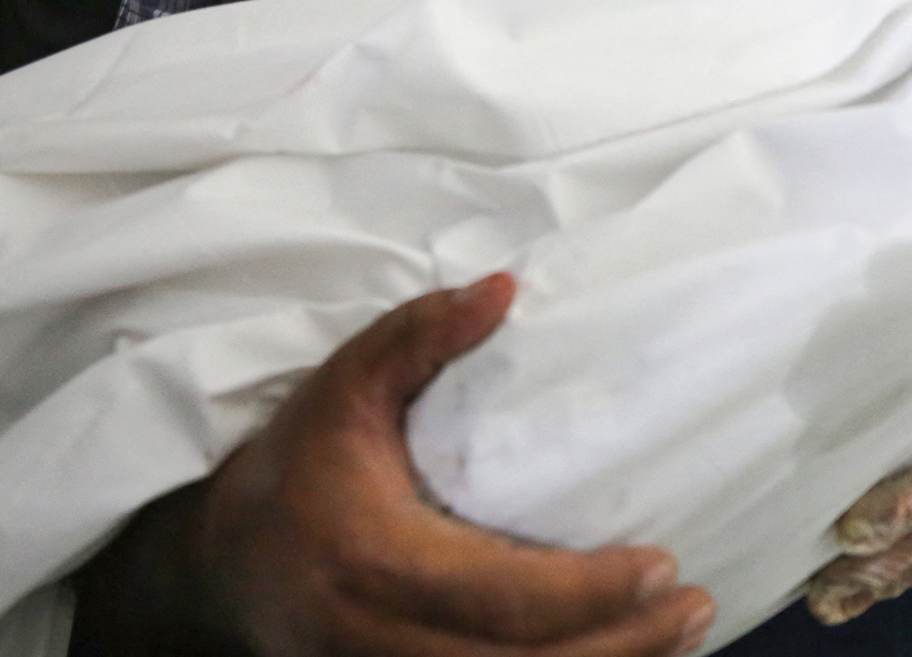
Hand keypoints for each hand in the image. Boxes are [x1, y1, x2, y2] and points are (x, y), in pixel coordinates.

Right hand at [83, 275, 716, 656]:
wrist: (219, 563)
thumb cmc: (298, 464)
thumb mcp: (347, 382)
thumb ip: (419, 334)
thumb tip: (504, 290)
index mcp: (373, 555)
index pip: (493, 594)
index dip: (583, 592)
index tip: (660, 563)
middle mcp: (378, 634)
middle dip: (619, 646)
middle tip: (692, 603)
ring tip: (681, 634)